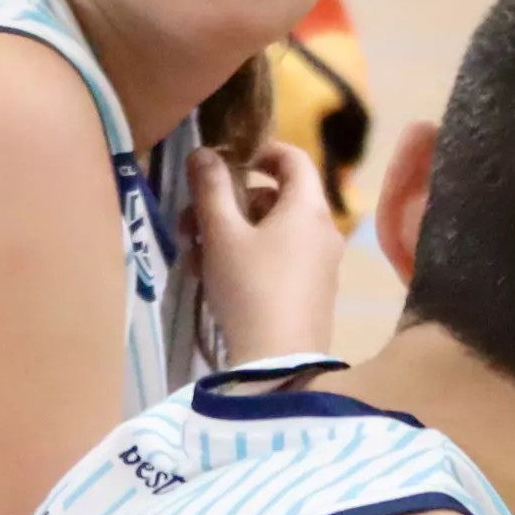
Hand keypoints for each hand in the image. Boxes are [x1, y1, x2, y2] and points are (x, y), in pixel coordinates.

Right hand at [191, 136, 342, 363]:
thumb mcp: (222, 234)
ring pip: (270, 232)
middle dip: (228, 202)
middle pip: (276, 197)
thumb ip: (211, 188)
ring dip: (228, 234)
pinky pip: (277, 259)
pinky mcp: (311, 292)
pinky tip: (209, 278)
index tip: (226, 160)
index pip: (293, 158)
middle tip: (191, 218)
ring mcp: (321, 264)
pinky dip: (245, 258)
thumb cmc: (250, 287)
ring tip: (192, 254)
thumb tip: (205, 152)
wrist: (278, 363)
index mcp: (308, 208)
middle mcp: (323, 230)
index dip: (259, 151)